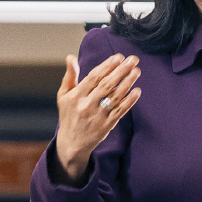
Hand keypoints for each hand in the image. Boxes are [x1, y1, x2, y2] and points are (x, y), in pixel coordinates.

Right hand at [53, 53, 139, 182]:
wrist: (72, 144)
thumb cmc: (69, 115)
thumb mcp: (63, 95)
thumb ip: (70, 76)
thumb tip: (71, 57)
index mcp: (75, 96)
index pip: (93, 78)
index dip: (106, 66)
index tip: (118, 57)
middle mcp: (86, 105)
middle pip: (106, 85)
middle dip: (120, 70)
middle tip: (133, 60)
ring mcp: (97, 116)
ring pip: (114, 97)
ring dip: (127, 83)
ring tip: (136, 71)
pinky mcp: (107, 125)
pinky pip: (120, 111)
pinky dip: (129, 101)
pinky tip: (137, 91)